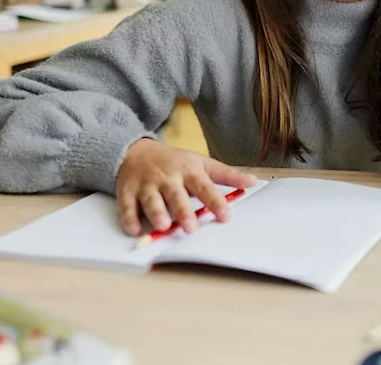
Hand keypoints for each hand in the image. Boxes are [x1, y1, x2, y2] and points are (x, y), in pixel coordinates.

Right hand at [116, 139, 256, 236]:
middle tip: (191, 227)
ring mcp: (146, 185)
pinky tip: (134, 230)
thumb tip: (253, 182)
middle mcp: (168, 178)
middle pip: (176, 195)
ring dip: (157, 213)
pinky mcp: (128, 191)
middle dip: (183, 211)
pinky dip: (129, 218)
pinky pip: (127, 206)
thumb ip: (226, 175)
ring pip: (151, 200)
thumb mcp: (201, 163)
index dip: (215, 201)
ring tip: (164, 226)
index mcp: (188, 171)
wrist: (137, 150)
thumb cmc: (175, 161)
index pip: (204, 187)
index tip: (226, 216)